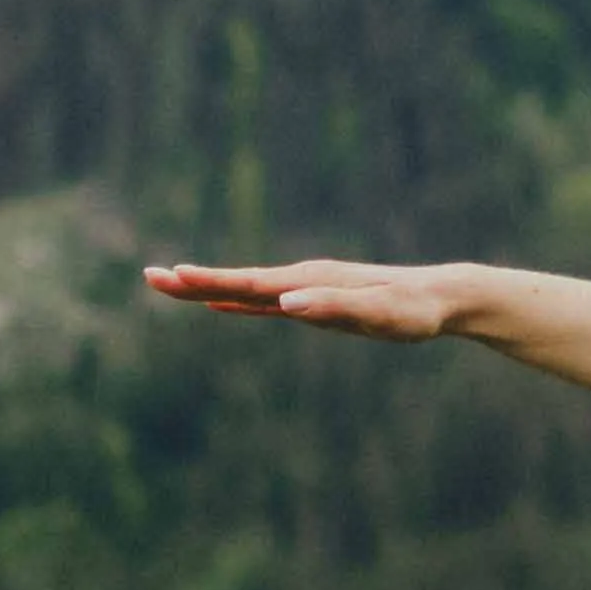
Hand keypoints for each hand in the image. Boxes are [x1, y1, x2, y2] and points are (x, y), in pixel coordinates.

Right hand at [146, 257, 491, 338]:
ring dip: (208, 289)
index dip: (207, 283)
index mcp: (310, 282)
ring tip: (173, 285)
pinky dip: (238, 303)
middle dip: (194, 282)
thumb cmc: (412, 310)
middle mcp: (303, 280)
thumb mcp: (377, 313)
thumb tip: (286, 303)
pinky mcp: (315, 302)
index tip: (171, 276)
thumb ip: (333, 308)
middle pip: (238, 281)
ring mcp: (307, 290)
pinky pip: (266, 302)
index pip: (248, 283)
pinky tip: (221, 308)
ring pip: (247, 290)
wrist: (441, 297)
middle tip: (149, 277)